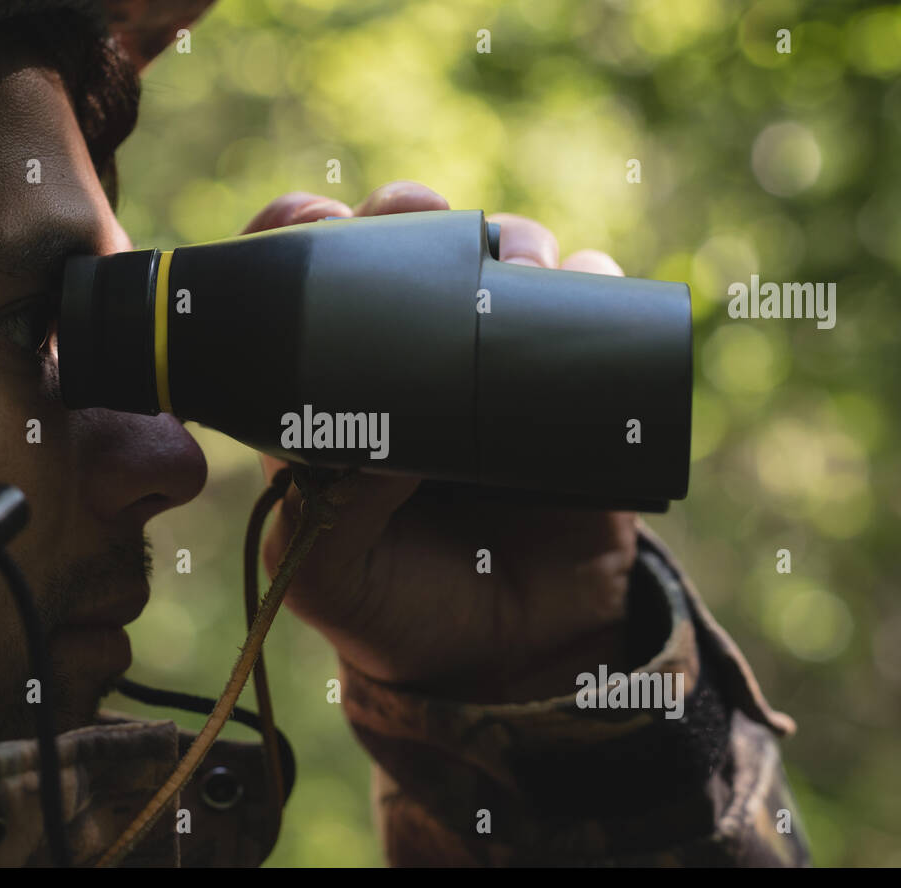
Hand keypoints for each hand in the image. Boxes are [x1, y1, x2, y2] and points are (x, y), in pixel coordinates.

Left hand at [242, 182, 638, 703]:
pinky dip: (592, 278)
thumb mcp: (330, 576)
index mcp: (337, 394)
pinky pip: (590, 310)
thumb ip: (323, 515)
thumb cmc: (400, 611)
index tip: (320, 221)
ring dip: (508, 237)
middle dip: (410, 214)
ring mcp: (494, 370)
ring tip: (514, 262)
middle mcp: (415, 367)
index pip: (314, 293)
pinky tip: (582, 280)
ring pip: (499, 263)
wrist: (510, 659)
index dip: (308, 240)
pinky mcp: (570, 390)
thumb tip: (377, 438)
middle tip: (423, 220)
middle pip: (408, 251)